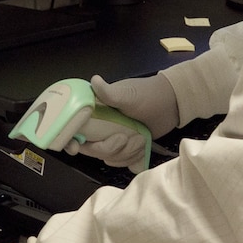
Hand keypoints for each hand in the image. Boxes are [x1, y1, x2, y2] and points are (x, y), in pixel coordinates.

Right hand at [62, 72, 178, 167]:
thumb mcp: (128, 94)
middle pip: (91, 148)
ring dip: (125, 152)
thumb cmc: (147, 95)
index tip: (75, 146)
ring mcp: (112, 138)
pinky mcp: (126, 148)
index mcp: (94, 111)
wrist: (172, 104)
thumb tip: (93, 80)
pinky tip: (142, 146)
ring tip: (139, 138)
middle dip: (108, 147)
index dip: (70, 139)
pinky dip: (132, 157)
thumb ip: (109, 93)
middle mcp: (100, 126)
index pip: (74, 128)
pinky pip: (121, 161)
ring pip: (107, 157)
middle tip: (123, 138)